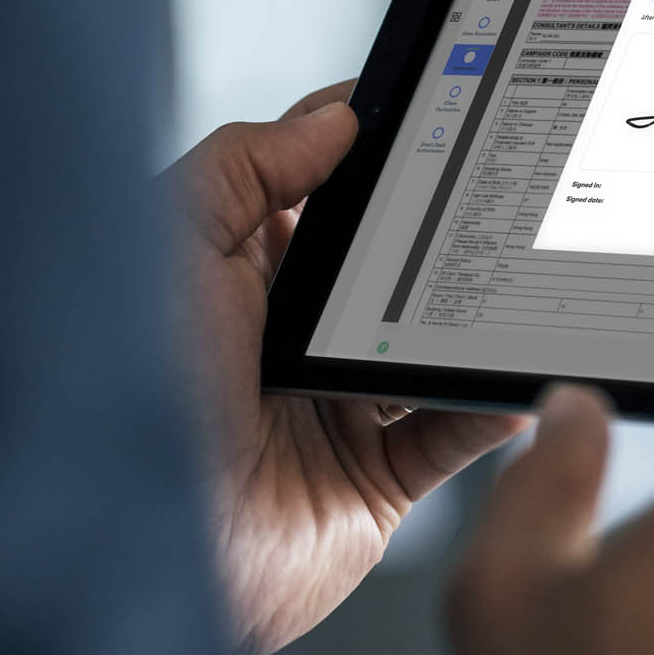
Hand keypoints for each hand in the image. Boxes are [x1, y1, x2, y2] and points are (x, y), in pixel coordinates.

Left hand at [169, 81, 529, 654]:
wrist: (133, 542)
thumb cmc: (125, 387)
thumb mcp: (174, 242)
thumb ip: (247, 166)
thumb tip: (334, 117)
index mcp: (241, 275)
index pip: (323, 192)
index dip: (376, 151)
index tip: (440, 111)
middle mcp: (292, 341)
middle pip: (394, 269)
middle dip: (448, 233)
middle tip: (508, 191)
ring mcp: (336, 412)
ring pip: (432, 350)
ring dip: (477, 321)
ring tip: (528, 276)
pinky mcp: (371, 484)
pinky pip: (451, 437)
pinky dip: (489, 407)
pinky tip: (516, 375)